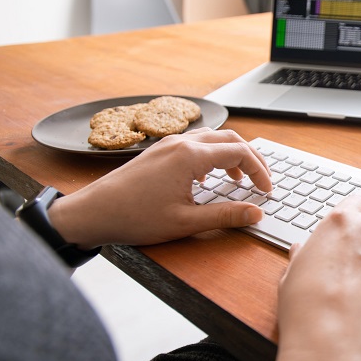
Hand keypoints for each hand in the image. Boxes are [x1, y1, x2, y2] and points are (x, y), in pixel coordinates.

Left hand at [48, 128, 271, 248]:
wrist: (93, 212)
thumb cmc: (134, 217)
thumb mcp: (186, 222)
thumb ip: (225, 216)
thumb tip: (256, 214)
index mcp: (191, 156)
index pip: (240, 153)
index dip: (260, 171)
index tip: (267, 191)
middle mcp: (181, 143)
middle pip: (230, 139)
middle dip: (252, 158)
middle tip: (262, 180)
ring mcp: (169, 144)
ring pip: (213, 138)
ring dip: (232, 154)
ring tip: (240, 179)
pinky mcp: (159, 151)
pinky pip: (195, 143)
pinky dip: (213, 155)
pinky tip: (210, 177)